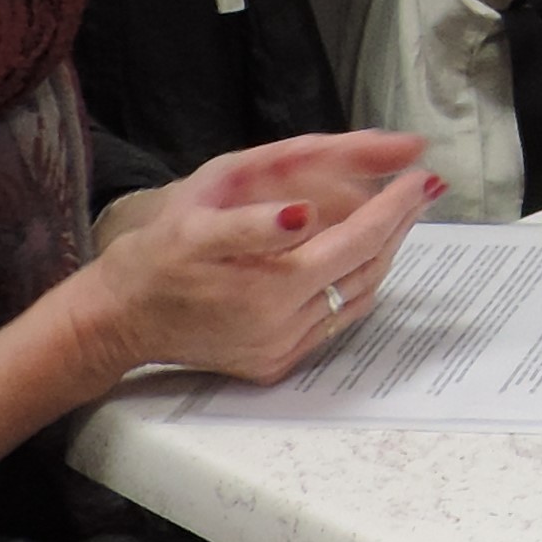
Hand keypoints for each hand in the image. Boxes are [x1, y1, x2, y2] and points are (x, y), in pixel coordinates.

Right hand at [73, 133, 443, 383]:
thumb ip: (253, 221)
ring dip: (383, 254)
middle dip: (399, 225)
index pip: (357, 243)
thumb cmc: (156, 255)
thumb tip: (305, 214)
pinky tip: (357, 256)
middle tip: (419, 188)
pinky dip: (354, 286)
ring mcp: (282, 351)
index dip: (394, 208)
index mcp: (270, 287)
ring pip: (357, 298)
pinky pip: (334, 323)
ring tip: (397, 214)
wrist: (120, 318)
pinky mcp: (273, 365)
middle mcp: (284, 327)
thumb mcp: (195, 222)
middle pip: (367, 271)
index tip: (422, 176)